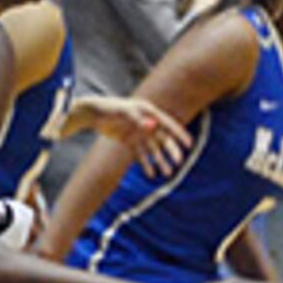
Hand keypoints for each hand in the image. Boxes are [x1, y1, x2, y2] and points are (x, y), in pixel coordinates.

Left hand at [75, 93, 191, 172]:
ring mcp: (139, 133)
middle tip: (179, 162)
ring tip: (167, 173)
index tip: (189, 144)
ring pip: (154, 149)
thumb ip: (138, 119)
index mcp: (149, 112)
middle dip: (172, 151)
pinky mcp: (130, 141)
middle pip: (163, 139)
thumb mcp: (125, 112)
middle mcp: (147, 123)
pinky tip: (151, 174)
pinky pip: (141, 155)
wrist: (94, 114)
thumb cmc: (111, 108)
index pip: (168, 124)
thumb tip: (152, 126)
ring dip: (161, 161)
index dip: (179, 134)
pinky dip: (146, 164)